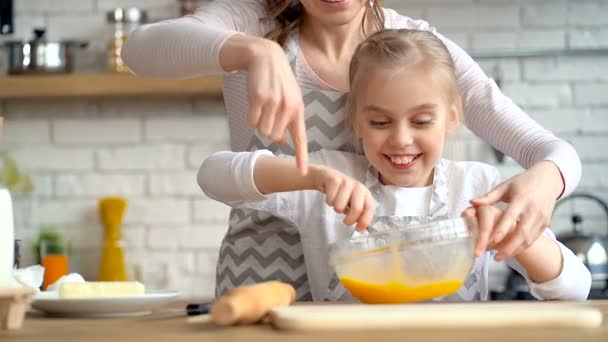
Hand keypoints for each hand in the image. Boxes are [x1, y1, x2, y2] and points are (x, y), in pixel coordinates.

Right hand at [245, 37, 307, 174]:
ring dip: (259, 123)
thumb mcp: (288, 99)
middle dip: (268, 130)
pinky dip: (251, 116)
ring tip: (262, 106)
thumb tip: (282, 142)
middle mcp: (288, 107)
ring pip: (262, 130)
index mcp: (298, 109)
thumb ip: (287, 121)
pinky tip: (255, 102)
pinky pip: (252, 121)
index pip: (301, 138)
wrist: (265, 57)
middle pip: (274, 137)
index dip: (301, 157)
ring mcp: (274, 103)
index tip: (302, 173)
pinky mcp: (259, 98)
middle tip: (268, 114)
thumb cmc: (277, 81)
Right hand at [312, 166, 375, 230]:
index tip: (358, 229)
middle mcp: (358, 187)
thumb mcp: (353, 202)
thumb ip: (358, 213)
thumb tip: (360, 226)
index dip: (365, 220)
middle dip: (350, 219)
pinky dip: (329, 202)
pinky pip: (330, 199)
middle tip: (345, 222)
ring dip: (336, 208)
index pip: (369, 208)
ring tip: (337, 204)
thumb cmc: (343, 193)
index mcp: (365, 194)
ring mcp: (347, 182)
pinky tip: (330, 197)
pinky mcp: (334, 180)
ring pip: (340, 206)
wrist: (328, 177)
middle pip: (357, 208)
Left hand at [470, 161, 562, 260]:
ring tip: (500, 257)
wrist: (548, 180)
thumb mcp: (505, 186)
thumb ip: (488, 197)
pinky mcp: (545, 223)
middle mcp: (533, 210)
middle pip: (522, 233)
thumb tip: (471, 203)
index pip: (510, 217)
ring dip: (515, 250)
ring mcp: (541, 217)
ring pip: (529, 239)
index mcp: (521, 199)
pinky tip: (512, 251)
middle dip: (509, 247)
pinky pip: (534, 238)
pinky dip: (523, 247)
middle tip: (495, 257)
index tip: (492, 241)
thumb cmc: (522, 183)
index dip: (502, 229)